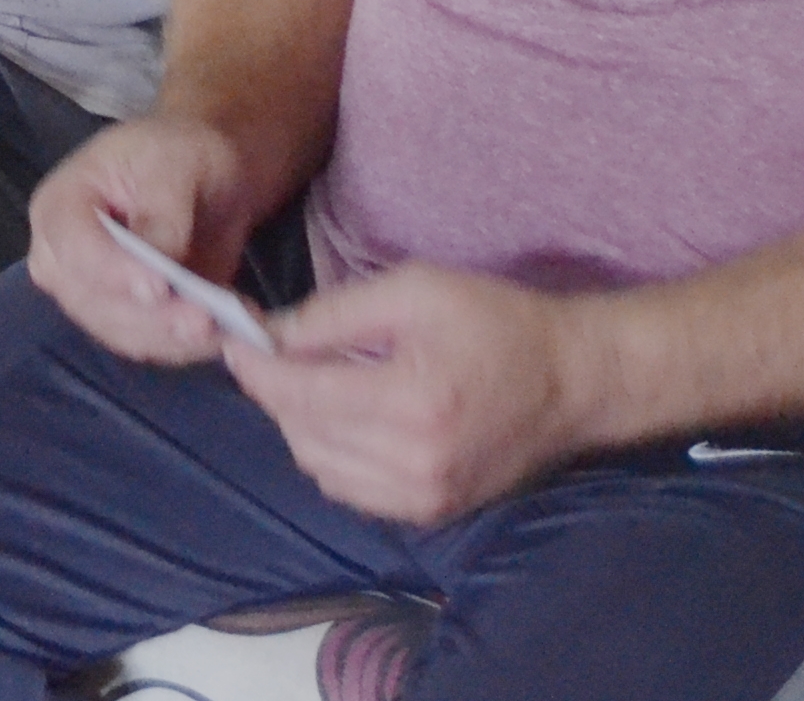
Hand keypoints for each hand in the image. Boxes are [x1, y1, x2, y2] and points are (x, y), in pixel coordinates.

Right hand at [27, 118, 259, 364]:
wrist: (208, 174)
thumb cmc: (178, 152)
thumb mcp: (172, 163)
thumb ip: (161, 212)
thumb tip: (160, 264)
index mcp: (60, 206)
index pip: (72, 247)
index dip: (112, 271)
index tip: (159, 286)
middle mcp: (64, 259)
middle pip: (93, 303)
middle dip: (152, 317)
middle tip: (206, 319)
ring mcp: (94, 295)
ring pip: (123, 333)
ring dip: (175, 338)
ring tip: (226, 327)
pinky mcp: (130, 320)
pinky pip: (153, 345)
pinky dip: (190, 346)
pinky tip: (229, 333)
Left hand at [225, 262, 599, 526]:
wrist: (571, 381)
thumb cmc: (497, 321)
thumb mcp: (414, 290)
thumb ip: (334, 314)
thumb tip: (271, 334)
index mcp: (410, 402)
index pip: (301, 394)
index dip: (256, 367)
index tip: (232, 339)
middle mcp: (413, 463)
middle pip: (302, 433)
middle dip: (275, 391)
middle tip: (269, 352)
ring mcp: (423, 498)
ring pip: (319, 467)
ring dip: (299, 424)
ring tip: (309, 379)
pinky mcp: (431, 512)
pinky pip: (351, 490)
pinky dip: (330, 454)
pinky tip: (342, 416)